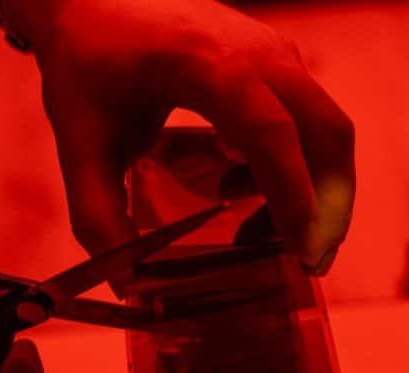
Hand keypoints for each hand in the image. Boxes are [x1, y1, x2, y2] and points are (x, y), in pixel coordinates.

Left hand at [23, 0, 354, 273]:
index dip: (293, 197)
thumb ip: (98, 215)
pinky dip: (297, 162)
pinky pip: (308, 116)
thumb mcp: (81, 142)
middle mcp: (257, 51)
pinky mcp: (275, 57)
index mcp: (209, 64)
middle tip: (307, 264)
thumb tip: (130, 286)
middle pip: (326, 130)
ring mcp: (273, 50)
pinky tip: (242, 189)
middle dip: (328, 204)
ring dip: (311, 187)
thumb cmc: (87, 62)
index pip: (272, 132)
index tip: (301, 254)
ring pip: (325, 125)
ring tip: (260, 235)